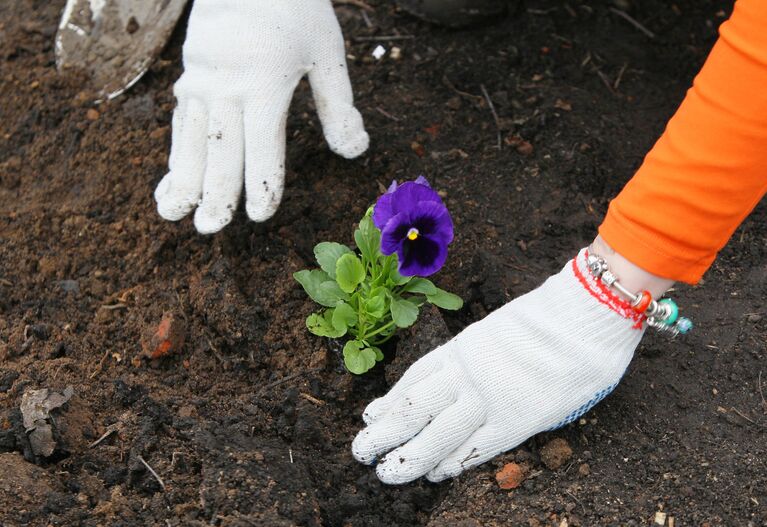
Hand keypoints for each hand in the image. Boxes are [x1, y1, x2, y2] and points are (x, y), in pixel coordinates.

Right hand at [154, 0, 368, 233]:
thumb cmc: (295, 9)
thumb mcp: (326, 51)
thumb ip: (337, 104)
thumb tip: (354, 152)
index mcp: (266, 82)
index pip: (262, 145)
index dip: (262, 181)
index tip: (261, 213)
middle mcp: (228, 86)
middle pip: (222, 150)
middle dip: (217, 193)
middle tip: (212, 229)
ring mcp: (202, 82)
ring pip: (192, 140)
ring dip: (184, 180)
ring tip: (173, 215)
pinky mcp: (189, 77)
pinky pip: (180, 124)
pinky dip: (175, 155)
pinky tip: (171, 181)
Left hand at [352, 248, 644, 483]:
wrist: (583, 316)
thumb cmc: (548, 320)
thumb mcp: (497, 331)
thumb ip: (477, 356)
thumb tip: (461, 378)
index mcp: (460, 349)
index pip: (414, 379)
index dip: (390, 400)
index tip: (371, 417)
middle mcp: (465, 373)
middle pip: (414, 407)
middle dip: (385, 432)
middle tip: (361, 451)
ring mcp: (488, 397)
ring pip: (437, 433)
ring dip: (410, 456)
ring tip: (385, 473)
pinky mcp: (515, 419)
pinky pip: (476, 447)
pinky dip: (455, 463)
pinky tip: (437, 475)